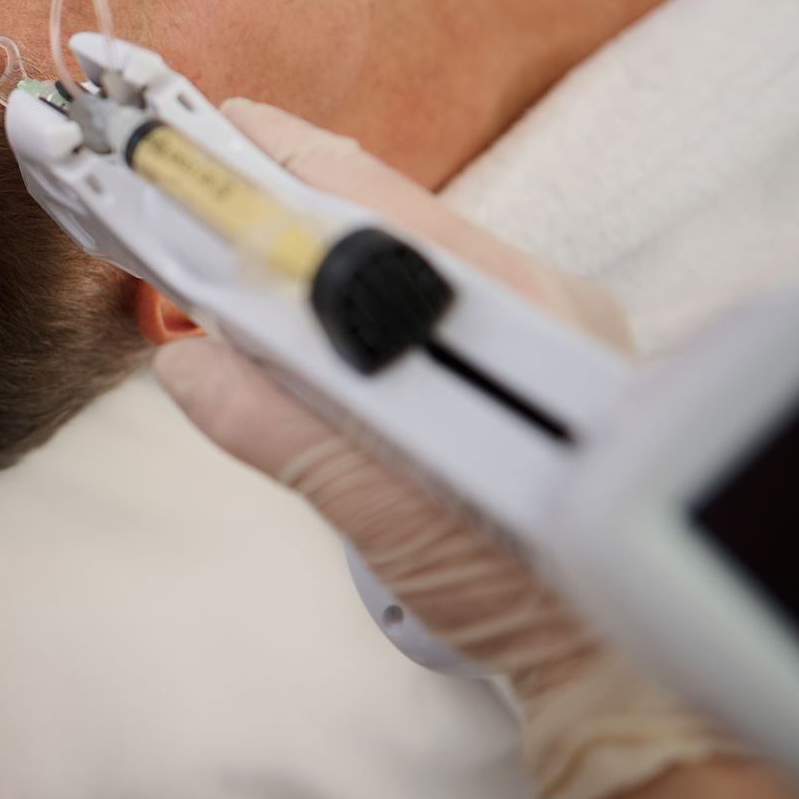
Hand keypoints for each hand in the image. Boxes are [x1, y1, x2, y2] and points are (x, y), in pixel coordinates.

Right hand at [153, 100, 748, 798]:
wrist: (610, 655)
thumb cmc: (512, 596)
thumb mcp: (384, 517)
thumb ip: (284, 432)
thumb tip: (187, 364)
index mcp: (505, 312)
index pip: (367, 201)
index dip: (274, 163)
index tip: (197, 143)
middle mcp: (535, 292)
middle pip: (385, 209)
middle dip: (282, 192)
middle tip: (194, 191)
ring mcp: (547, 314)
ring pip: (407, 246)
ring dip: (315, 239)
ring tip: (233, 244)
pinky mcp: (545, 344)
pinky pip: (432, 286)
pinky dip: (358, 282)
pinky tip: (309, 307)